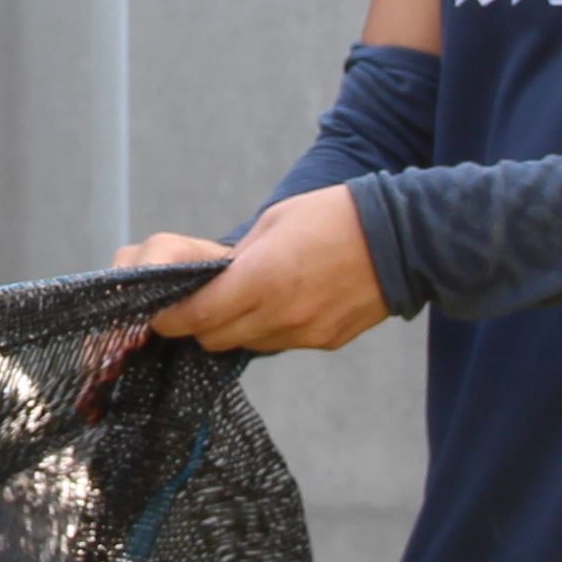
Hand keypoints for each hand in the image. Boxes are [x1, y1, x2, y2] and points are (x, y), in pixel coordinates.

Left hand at [132, 188, 390, 351]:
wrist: (403, 240)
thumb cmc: (335, 217)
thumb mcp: (275, 223)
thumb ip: (241, 259)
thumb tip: (218, 280)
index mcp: (261, 280)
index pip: (197, 318)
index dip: (170, 321)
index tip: (158, 315)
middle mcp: (280, 315)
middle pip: (215, 339)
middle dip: (200, 325)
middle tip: (200, 305)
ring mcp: (304, 334)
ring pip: (249, 343)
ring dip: (238, 327)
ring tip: (250, 299)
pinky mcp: (326, 342)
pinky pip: (283, 342)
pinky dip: (273, 328)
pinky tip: (288, 302)